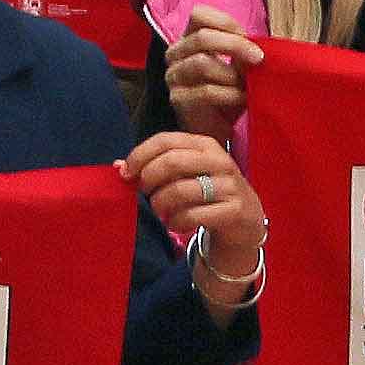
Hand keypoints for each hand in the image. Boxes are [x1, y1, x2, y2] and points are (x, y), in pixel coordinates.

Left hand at [128, 132, 266, 314]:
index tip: (126, 173)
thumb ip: (154, 167)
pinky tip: (177, 224)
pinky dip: (176, 222)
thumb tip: (119, 167)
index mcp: (205, 145)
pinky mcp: (235, 211)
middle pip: (171, 162)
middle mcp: (220, 161)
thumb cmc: (207, 193)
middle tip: (145, 193)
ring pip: (180, 191)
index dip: (140, 155)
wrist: (245, 221)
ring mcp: (230, 186)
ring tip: (161, 210)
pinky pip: (193, 215)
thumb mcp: (185, 175)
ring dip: (161, 204)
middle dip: (149, 180)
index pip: (165, 140)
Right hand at [162, 8, 257, 135]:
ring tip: (248, 86)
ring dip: (232, 74)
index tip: (249, 37)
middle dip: (235, 46)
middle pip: (202, 38)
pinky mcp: (178, 99)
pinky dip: (230, 94)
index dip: (226, 22)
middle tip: (259, 59)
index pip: (199, 15)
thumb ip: (243, 53)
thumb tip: (258, 49)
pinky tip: (244, 99)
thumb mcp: (238, 67)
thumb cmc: (229, 92)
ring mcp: (174, 77)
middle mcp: (176, 54)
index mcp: (190, 39)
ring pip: (201, 63)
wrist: (217, 128)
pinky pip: (205, 91)